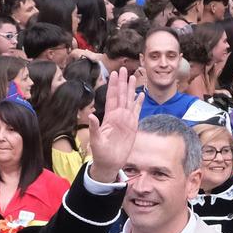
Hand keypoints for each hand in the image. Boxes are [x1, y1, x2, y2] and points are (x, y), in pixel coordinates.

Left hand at [85, 66, 140, 180]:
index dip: (113, 85)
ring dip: (131, 89)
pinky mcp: (132, 126)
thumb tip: (92, 116)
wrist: (109, 163)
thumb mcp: (96, 140)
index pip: (112, 97)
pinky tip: (141, 95)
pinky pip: (137, 112)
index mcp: (109, 117)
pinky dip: (139, 103)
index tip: (114, 74)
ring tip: (133, 77)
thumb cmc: (100, 153)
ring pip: (129, 101)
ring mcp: (126, 120)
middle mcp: (118, 116)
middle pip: (121, 95)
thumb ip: (94, 128)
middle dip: (122, 82)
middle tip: (123, 69)